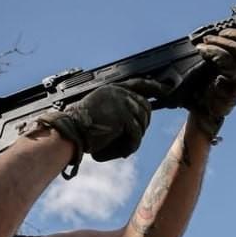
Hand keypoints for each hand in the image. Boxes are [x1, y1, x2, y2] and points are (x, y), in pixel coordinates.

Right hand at [35, 79, 165, 162]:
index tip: (165, 90)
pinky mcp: (123, 115)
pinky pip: (136, 134)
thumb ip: (119, 110)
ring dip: (134, 138)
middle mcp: (118, 91)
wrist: (70, 133)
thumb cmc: (81, 129)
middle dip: (143, 125)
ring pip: (142, 122)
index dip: (153, 86)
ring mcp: (121, 101)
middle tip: (133, 140)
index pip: (138, 84)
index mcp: (112, 89)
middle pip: (145, 107)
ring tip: (122, 147)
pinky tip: (123, 152)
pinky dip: (131, 146)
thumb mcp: (102, 113)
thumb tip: (140, 117)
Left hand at [187, 27, 235, 135]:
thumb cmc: (217, 82)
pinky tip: (203, 50)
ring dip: (220, 40)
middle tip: (221, 33)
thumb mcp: (231, 66)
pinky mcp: (233, 84)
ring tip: (207, 40)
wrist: (206, 108)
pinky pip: (224, 59)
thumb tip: (234, 29)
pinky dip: (212, 51)